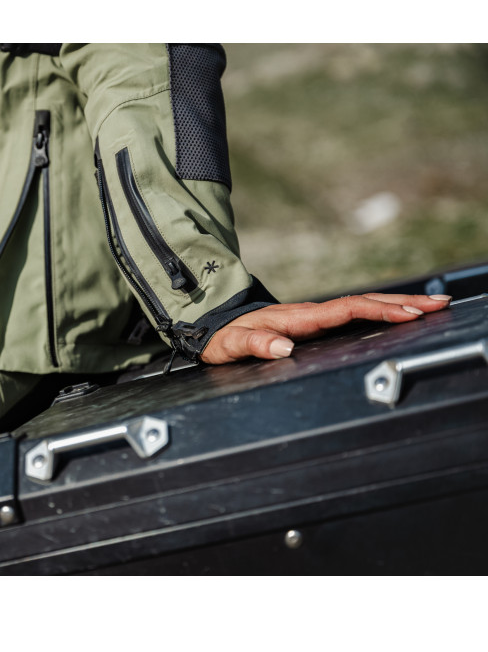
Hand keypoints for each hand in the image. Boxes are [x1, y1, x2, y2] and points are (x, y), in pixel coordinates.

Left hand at [200, 293, 452, 364]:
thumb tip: (284, 348)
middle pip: (363, 303)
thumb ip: (255, 343)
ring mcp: (314, 316)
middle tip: (439, 304)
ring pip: (362, 305)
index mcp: (296, 318)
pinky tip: (397, 315)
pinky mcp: (314, 322)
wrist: (212, 325)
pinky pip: (353, 313)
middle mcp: (309, 313)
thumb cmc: (222, 337)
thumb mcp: (230, 343)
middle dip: (402, 303)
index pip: (345, 310)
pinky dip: (379, 311)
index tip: (408, 315)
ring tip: (432, 305)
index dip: (377, 311)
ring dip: (396, 304)